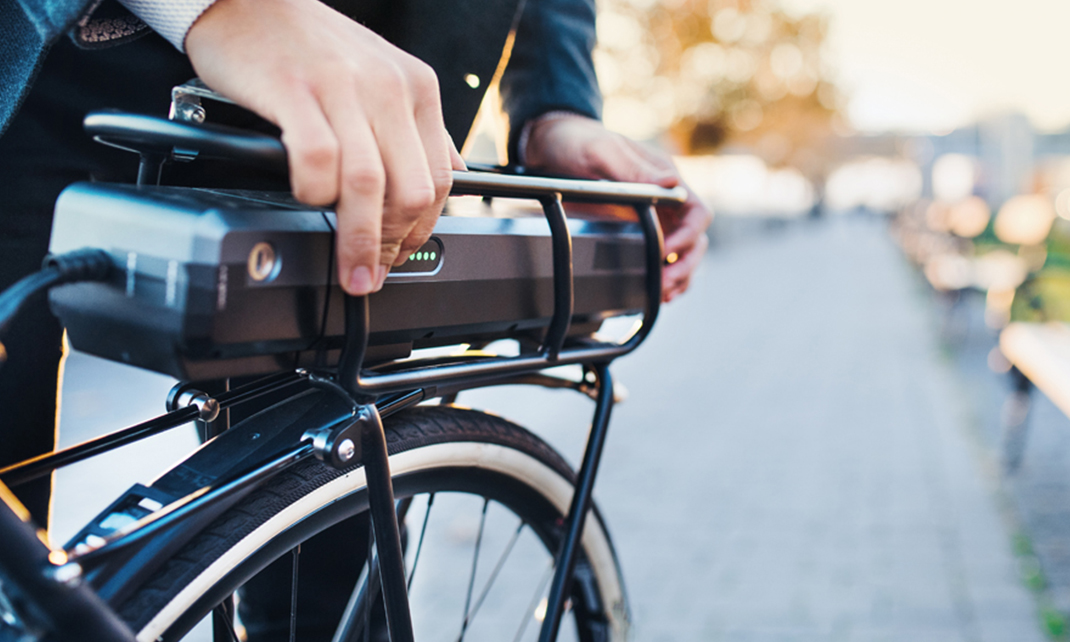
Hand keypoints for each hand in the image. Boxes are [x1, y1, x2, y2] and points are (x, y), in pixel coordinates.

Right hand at [185, 0, 464, 294]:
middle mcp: (387, 87)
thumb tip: (452, 176)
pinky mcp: (295, 89)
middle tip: (373, 271)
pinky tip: (307, 199)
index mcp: (416, 88)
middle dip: (394, 244)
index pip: (439, 180)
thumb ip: (418, 128)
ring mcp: (342, 87)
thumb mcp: (383, 76)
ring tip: (350, 267)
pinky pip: (318, 159)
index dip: (422, 231)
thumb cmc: (312, 45)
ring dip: (359, 239)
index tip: (402, 257)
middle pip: (409, 189)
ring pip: (368, 183)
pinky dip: (314, 192)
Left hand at [523, 116, 710, 301]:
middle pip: (695, 239)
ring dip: (678, 276)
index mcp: (665, 177)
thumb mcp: (602, 151)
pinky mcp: (636, 229)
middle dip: (685, 264)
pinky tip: (655, 291)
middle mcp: (665, 199)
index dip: (689, 236)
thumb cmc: (578, 141)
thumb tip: (671, 182)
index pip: (697, 212)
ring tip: (662, 294)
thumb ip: (633, 168)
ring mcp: (653, 216)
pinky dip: (663, 275)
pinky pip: (660, 257)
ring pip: (682, 253)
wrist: (552, 146)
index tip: (667, 252)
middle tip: (664, 284)